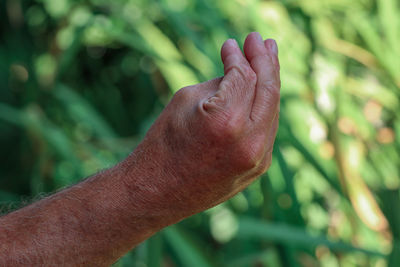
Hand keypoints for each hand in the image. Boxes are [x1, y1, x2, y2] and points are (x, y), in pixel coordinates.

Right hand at [124, 32, 279, 223]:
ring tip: (268, 60)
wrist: (156, 192)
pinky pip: (267, 130)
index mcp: (227, 121)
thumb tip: (241, 69)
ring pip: (272, 110)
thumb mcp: (187, 102)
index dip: (239, 56)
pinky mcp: (258, 169)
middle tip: (262, 41)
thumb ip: (220, 83)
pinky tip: (261, 93)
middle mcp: (250, 142)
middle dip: (266, 61)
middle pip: (268, 91)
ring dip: (270, 84)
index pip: (243, 76)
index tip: (233, 43)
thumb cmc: (163, 143)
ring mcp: (258, 160)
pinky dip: (264, 108)